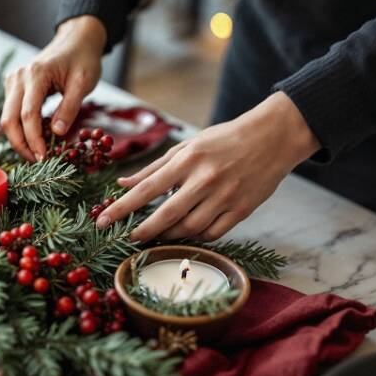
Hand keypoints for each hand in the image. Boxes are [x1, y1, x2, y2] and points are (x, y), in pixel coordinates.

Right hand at [1, 16, 106, 160]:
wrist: (75, 41)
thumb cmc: (83, 59)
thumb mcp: (83, 82)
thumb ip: (70, 107)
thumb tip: (57, 133)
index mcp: (36, 74)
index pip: (28, 115)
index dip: (34, 140)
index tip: (44, 157)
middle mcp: (18, 77)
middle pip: (9, 119)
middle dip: (21, 144)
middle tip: (38, 161)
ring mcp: (13, 81)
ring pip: (7, 118)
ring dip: (19, 139)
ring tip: (38, 153)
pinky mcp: (13, 87)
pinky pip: (12, 112)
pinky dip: (21, 128)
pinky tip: (36, 138)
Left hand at [96, 92, 319, 241]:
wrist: (272, 138)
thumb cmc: (223, 139)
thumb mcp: (186, 146)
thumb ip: (153, 167)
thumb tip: (122, 183)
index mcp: (187, 160)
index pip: (146, 189)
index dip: (122, 207)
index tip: (103, 221)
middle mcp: (204, 180)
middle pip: (166, 216)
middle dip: (142, 231)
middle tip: (127, 237)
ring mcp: (224, 197)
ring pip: (189, 229)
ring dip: (168, 235)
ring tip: (156, 233)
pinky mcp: (241, 210)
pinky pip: (212, 233)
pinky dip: (195, 237)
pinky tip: (185, 232)